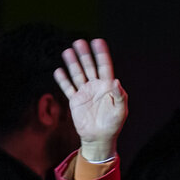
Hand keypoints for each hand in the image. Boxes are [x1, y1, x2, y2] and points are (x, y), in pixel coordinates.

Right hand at [55, 38, 126, 162]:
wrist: (99, 138)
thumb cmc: (113, 125)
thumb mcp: (120, 111)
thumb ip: (120, 95)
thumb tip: (116, 80)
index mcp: (107, 86)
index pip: (104, 66)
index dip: (101, 54)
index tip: (97, 41)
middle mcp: (95, 86)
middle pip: (89, 67)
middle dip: (84, 55)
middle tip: (79, 42)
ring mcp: (84, 92)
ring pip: (77, 74)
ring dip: (72, 63)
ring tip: (67, 52)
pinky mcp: (75, 101)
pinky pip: (68, 88)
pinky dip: (63, 80)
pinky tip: (59, 71)